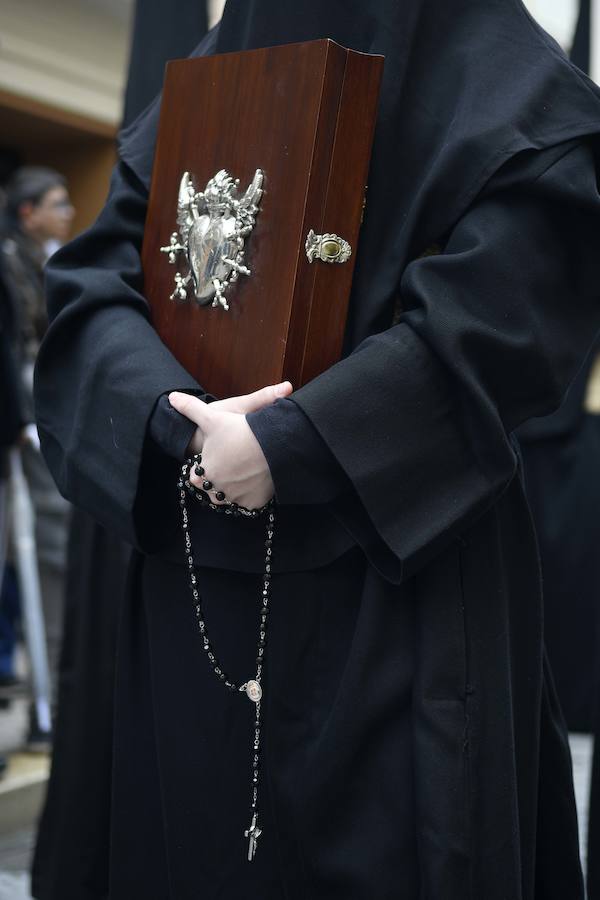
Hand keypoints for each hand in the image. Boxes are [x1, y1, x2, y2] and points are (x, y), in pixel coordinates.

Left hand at [169, 381, 291, 508]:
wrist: (273, 440)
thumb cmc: (239, 429)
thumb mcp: (213, 416)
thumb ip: (191, 408)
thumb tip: (172, 397)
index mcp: (205, 473)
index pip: (195, 478)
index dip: (203, 468)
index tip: (212, 459)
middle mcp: (218, 491)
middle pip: (213, 490)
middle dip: (218, 480)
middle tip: (230, 465)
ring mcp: (237, 499)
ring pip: (231, 498)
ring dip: (234, 488)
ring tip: (243, 471)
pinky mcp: (255, 503)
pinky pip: (249, 503)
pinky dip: (251, 495)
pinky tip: (255, 480)